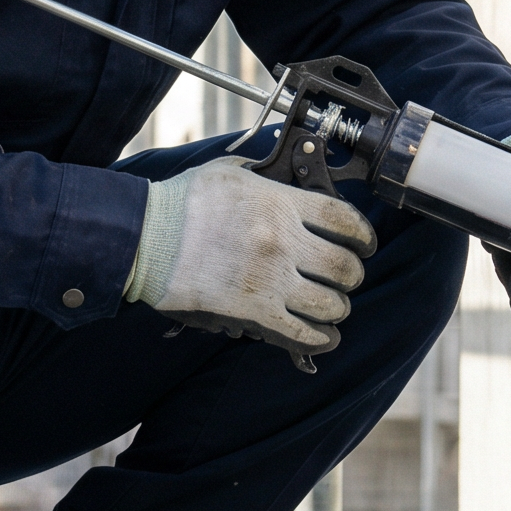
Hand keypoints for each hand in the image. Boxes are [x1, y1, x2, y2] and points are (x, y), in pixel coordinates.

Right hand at [126, 157, 377, 354]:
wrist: (145, 239)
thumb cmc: (181, 203)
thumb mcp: (230, 173)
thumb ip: (264, 177)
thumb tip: (285, 177)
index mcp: (280, 203)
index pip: (346, 221)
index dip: (364, 236)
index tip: (365, 244)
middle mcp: (282, 241)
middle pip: (344, 266)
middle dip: (351, 275)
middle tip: (345, 277)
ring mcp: (270, 279)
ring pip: (331, 304)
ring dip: (336, 307)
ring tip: (331, 305)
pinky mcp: (253, 312)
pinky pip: (302, 333)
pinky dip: (320, 338)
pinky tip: (323, 336)